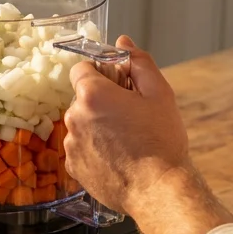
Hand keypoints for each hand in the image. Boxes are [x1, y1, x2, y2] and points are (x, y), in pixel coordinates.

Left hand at [62, 36, 195, 214]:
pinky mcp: (73, 167)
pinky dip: (95, 149)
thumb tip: (123, 43)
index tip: (117, 84)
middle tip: (130, 116)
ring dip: (97, 126)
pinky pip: (81, 148)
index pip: (81, 69)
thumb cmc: (161, 142)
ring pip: (81, 124)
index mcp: (92, 94)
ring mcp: (71, 144)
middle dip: (102, 102)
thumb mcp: (159, 94)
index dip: (100, 73)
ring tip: (126, 140)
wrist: (157, 190)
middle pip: (82, 98)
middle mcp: (74, 117)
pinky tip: (118, 157)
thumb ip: (139, 63)